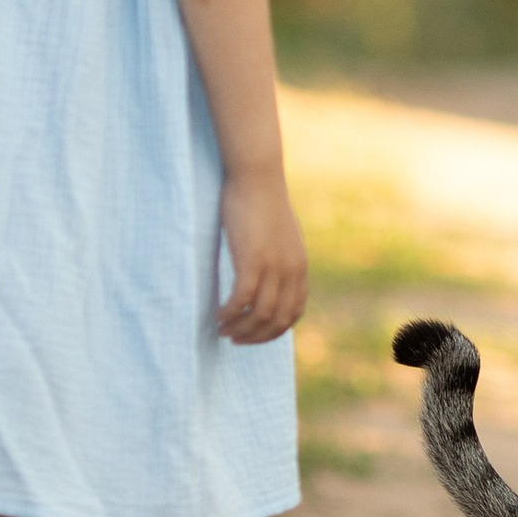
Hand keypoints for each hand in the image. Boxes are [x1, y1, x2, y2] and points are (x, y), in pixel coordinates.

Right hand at [218, 163, 307, 344]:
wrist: (258, 178)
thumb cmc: (262, 203)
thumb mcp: (279, 236)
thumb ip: (279, 258)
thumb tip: (268, 275)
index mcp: (299, 267)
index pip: (293, 313)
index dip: (273, 331)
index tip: (253, 334)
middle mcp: (291, 271)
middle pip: (277, 320)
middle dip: (255, 336)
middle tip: (234, 338)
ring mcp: (273, 267)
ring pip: (259, 315)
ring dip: (239, 328)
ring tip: (222, 328)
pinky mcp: (252, 261)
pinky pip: (242, 300)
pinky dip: (229, 313)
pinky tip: (218, 314)